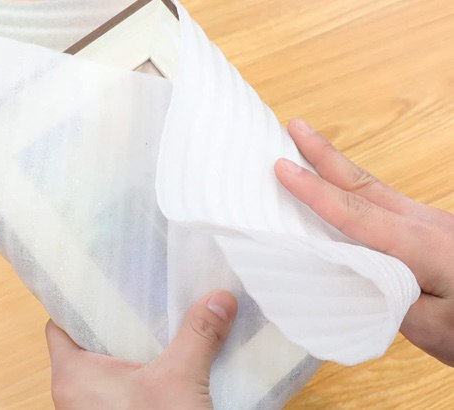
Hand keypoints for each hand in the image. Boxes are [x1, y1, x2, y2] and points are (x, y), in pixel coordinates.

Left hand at [45, 291, 237, 409]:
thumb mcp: (180, 380)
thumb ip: (198, 335)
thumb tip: (219, 298)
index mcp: (72, 375)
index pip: (60, 323)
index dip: (78, 301)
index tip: (103, 283)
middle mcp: (73, 394)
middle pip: (85, 343)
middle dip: (114, 323)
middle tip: (140, 298)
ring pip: (104, 369)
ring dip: (128, 351)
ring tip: (155, 325)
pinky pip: (118, 391)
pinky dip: (137, 375)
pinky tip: (165, 363)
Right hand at [275, 118, 453, 365]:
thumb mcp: (435, 329)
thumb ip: (389, 297)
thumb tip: (349, 272)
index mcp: (424, 247)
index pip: (357, 214)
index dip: (315, 191)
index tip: (282, 168)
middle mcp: (426, 224)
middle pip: (364, 184)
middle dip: (324, 154)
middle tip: (294, 125)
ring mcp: (431, 223)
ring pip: (374, 188)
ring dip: (337, 166)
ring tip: (308, 144)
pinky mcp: (432, 230)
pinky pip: (385, 201)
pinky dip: (353, 188)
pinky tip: (341, 188)